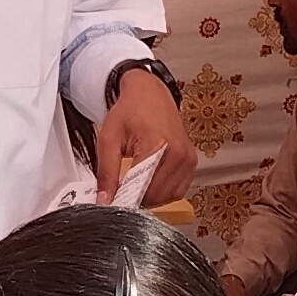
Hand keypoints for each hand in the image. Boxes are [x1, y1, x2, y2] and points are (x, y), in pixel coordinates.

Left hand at [91, 68, 196, 207]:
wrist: (149, 94)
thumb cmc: (131, 110)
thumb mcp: (109, 138)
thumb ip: (106, 172)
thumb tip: (105, 199)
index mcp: (158, 145)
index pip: (141, 188)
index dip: (125, 199)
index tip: (112, 202)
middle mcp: (178, 153)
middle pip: (154, 196)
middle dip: (135, 199)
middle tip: (120, 190)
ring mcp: (187, 159)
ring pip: (167, 197)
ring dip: (149, 197)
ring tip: (134, 182)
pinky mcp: (191, 163)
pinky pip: (177, 191)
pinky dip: (162, 192)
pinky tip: (149, 180)